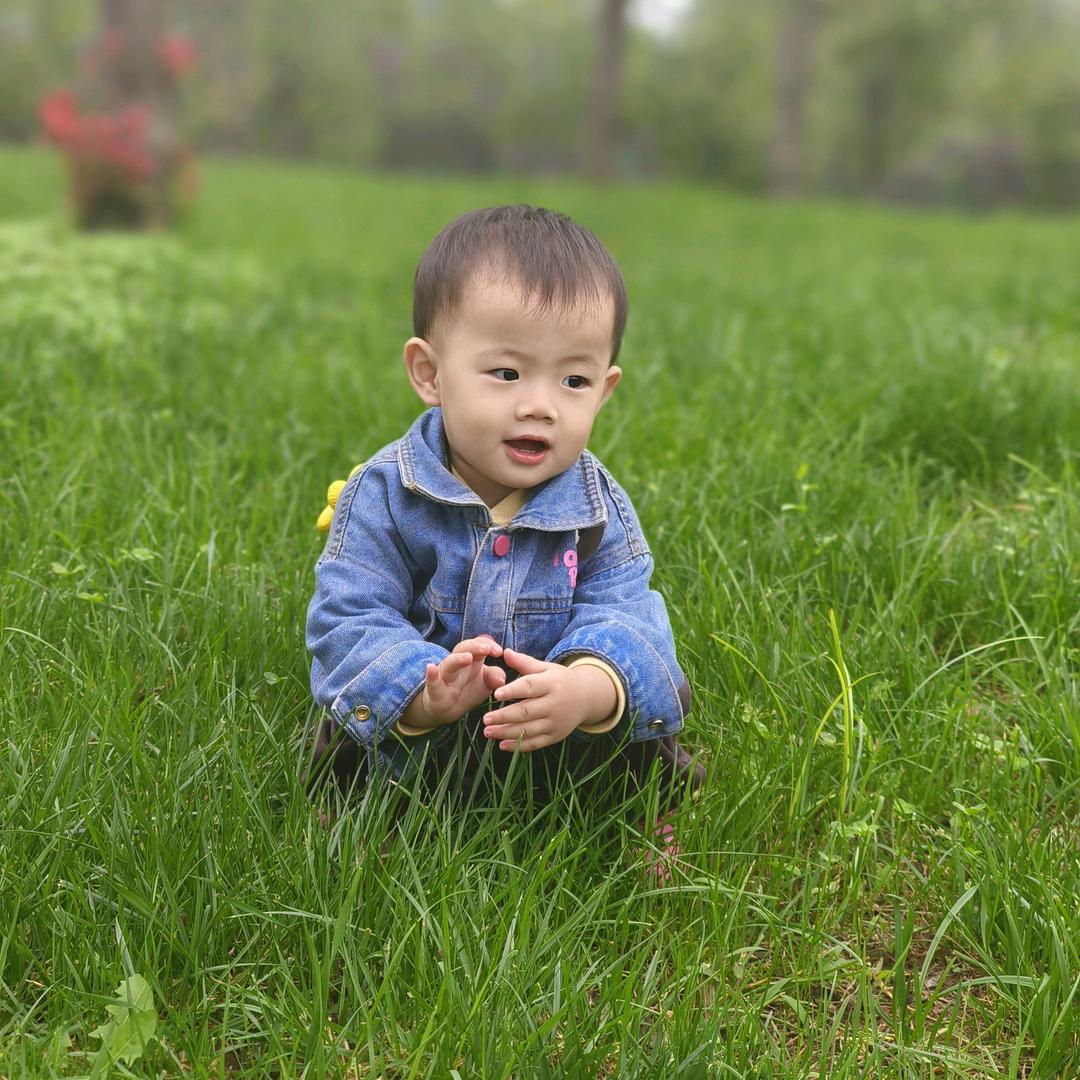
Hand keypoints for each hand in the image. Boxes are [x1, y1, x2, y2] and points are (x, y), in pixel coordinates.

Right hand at [418, 635, 506, 726]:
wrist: (447, 709)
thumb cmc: (468, 690)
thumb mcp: (485, 684)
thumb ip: (495, 677)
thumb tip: (501, 678)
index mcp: (471, 659)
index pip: (478, 645)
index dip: (488, 645)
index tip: (499, 651)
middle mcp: (457, 664)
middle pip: (463, 649)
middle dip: (475, 647)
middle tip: (487, 649)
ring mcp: (444, 676)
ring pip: (449, 664)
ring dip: (457, 659)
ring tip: (467, 657)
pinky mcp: (435, 692)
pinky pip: (433, 683)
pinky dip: (432, 676)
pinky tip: (430, 668)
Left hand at [482, 648, 616, 751]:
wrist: (587, 697)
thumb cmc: (559, 680)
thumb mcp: (546, 668)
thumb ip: (524, 662)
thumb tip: (505, 652)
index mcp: (551, 684)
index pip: (530, 687)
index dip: (513, 690)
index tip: (496, 693)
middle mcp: (554, 704)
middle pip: (526, 712)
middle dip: (504, 716)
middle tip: (485, 719)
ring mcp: (555, 722)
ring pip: (528, 730)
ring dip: (506, 733)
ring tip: (488, 732)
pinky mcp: (555, 736)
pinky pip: (535, 744)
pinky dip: (518, 746)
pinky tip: (502, 745)